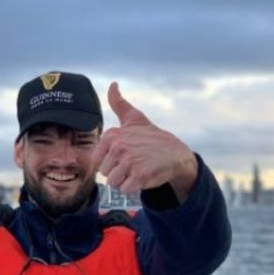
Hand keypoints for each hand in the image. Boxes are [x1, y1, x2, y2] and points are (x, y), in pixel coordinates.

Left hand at [91, 82, 198, 201]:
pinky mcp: (140, 176)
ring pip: (114, 184)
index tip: (124, 155)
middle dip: (118, 172)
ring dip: (125, 181)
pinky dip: (134, 188)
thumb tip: (113, 84)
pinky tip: (144, 176)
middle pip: (105, 174)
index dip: (110, 162)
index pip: (97, 162)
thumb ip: (120, 103)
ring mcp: (130, 161)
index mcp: (113, 136)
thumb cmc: (151, 138)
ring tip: (138, 169)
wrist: (176, 154)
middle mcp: (120, 147)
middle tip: (134, 163)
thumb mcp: (134, 119)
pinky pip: (125, 190)